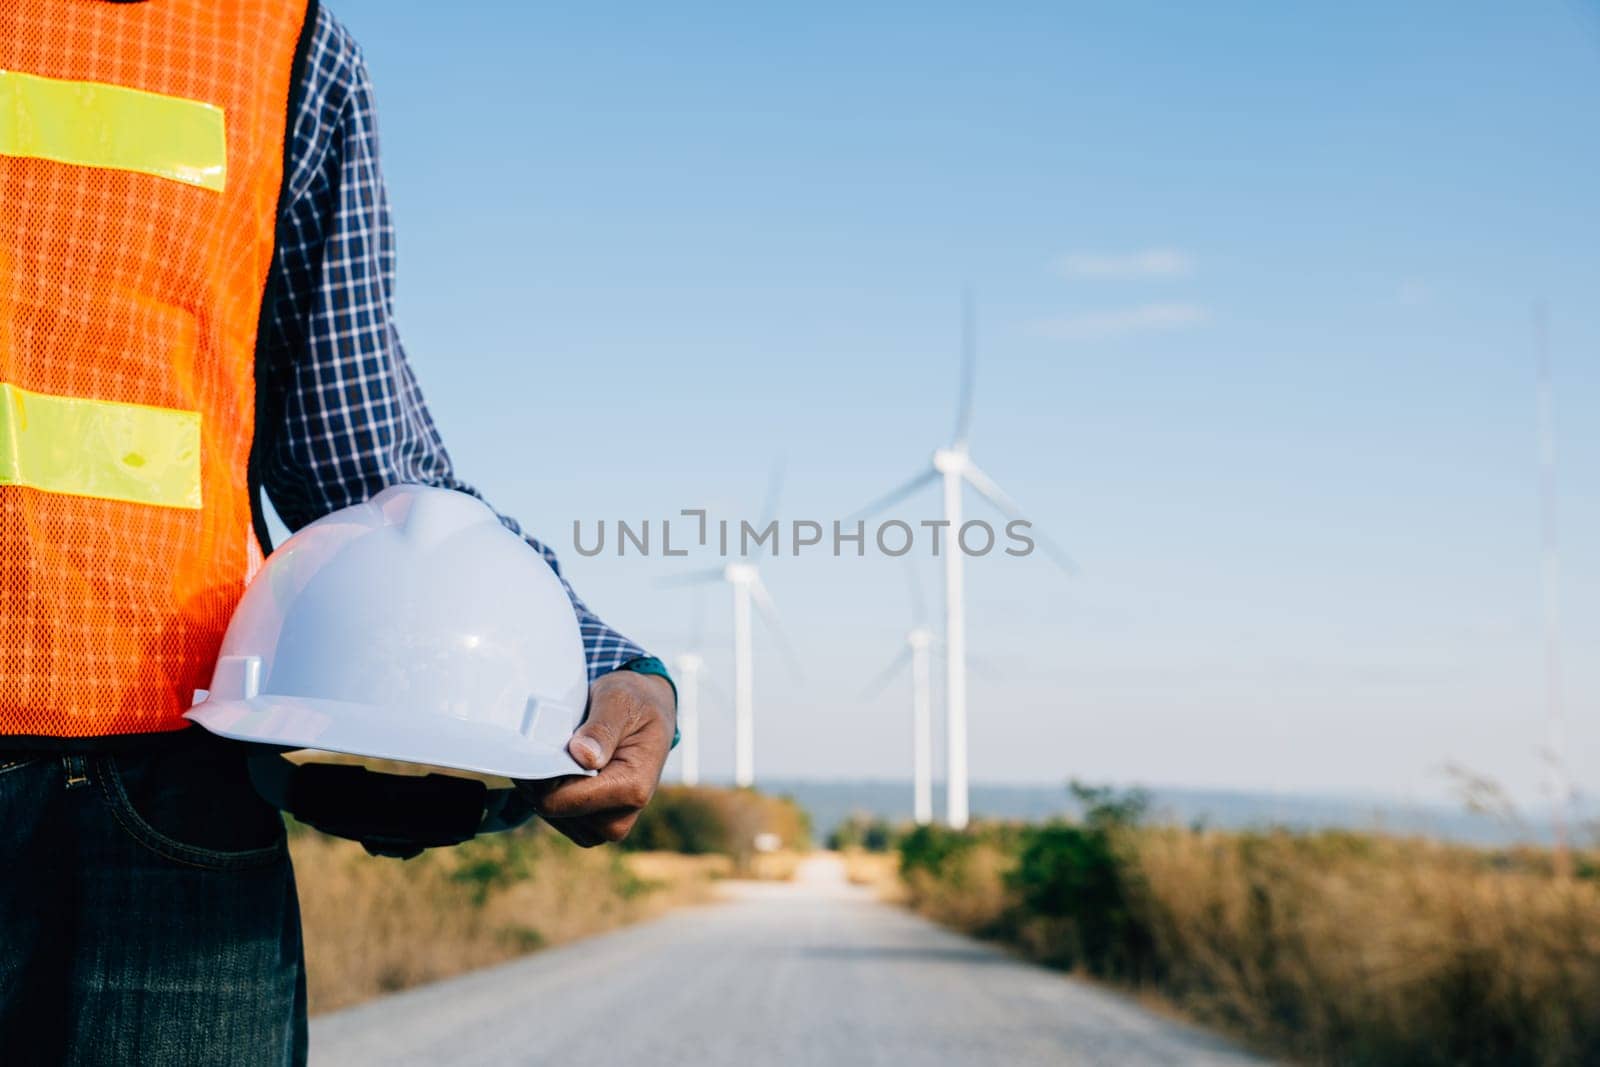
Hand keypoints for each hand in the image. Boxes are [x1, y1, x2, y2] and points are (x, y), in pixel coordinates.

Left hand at [517, 670, 675, 846]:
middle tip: (547, 745)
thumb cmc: (634, 704)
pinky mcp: (597, 824)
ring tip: (558, 753)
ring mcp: (609, 825)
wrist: (648, 712)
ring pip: (554, 817)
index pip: (561, 801)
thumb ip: (602, 728)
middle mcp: (623, 815)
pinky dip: (552, 793)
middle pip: (554, 811)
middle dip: (542, 780)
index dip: (540, 775)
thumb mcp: (619, 700)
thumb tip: (583, 755)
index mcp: (632, 788)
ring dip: (546, 786)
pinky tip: (560, 767)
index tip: (534, 746)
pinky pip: (560, 818)